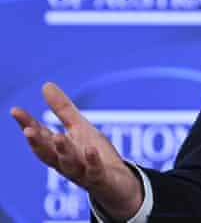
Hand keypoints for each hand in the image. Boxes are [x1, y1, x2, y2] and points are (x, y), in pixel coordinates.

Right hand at [10, 82, 143, 219]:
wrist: (118, 182)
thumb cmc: (94, 154)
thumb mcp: (79, 128)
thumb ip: (62, 110)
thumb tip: (45, 85)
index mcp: (58, 150)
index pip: (40, 136)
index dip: (27, 125)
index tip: (16, 111)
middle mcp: (66, 162)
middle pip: (48, 154)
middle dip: (38, 143)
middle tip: (28, 130)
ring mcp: (82, 172)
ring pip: (69, 163)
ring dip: (63, 151)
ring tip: (58, 136)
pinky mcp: (100, 178)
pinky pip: (94, 171)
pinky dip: (92, 161)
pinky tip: (90, 150)